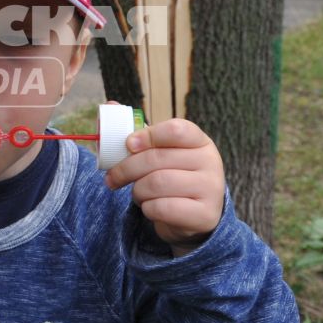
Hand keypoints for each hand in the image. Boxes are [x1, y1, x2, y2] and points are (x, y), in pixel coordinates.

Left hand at [103, 116, 225, 251]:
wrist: (192, 217)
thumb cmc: (172, 178)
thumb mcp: (161, 154)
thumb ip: (139, 132)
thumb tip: (111, 105)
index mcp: (200, 142)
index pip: (176, 129)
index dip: (148, 135)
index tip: (128, 145)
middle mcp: (211, 162)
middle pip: (157, 158)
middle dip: (126, 169)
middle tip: (112, 178)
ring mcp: (211, 189)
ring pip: (157, 183)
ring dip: (137, 190)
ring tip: (138, 193)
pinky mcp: (204, 215)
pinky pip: (162, 207)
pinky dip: (147, 208)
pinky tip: (150, 207)